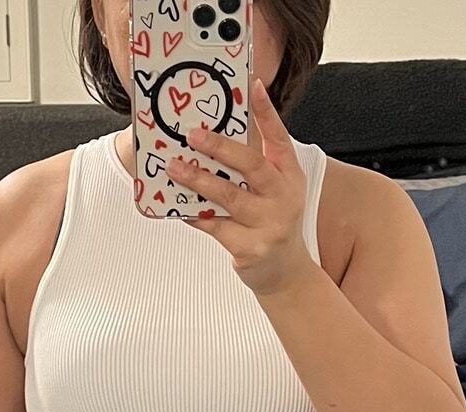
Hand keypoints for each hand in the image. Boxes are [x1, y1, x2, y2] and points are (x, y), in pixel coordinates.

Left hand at [166, 77, 317, 297]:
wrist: (283, 270)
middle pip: (252, 166)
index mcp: (290, 175)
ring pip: (229, 197)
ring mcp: (269, 224)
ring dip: (199, 180)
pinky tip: (177, 204)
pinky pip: (215, 226)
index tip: (252, 87)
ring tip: (175, 167)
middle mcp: (284, 197)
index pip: (279, 138)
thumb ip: (255, 164)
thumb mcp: (275, 189)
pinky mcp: (250, 248)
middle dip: (221, 147)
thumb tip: (216, 132)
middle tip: (193, 135)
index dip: (266, 112)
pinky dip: (194, 214)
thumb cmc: (272, 221)